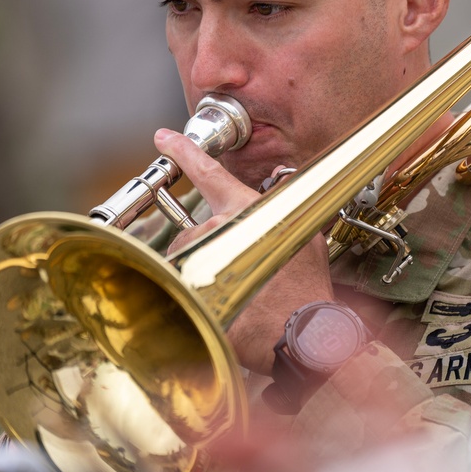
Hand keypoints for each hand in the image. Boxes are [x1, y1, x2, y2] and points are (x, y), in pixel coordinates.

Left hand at [156, 129, 334, 375]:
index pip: (208, 173)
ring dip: (201, 273)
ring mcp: (202, 257)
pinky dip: (195, 296)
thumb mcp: (306, 236)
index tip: (164, 138)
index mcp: (246, 209)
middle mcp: (219, 227)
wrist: (303, 333)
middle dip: (209, 250)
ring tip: (233, 292)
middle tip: (237, 273)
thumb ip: (288, 206)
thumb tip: (282, 182)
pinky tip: (222, 307)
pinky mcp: (190, 287)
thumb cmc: (306, 290)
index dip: (184, 152)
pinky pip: (181, 285)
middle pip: (194, 230)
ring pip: (185, 259)